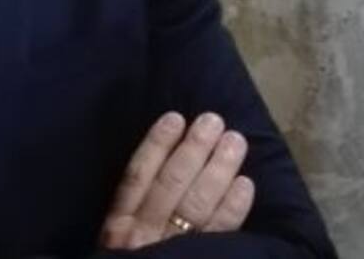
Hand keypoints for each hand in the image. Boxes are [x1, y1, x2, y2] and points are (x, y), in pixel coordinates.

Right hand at [99, 111, 254, 249]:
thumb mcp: (117, 243)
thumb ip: (133, 210)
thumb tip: (164, 159)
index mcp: (119, 224)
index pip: (137, 176)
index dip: (156, 145)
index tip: (175, 118)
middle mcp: (143, 234)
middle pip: (171, 184)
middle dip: (194, 149)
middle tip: (214, 120)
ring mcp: (171, 249)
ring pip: (195, 203)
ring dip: (218, 169)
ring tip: (235, 141)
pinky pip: (218, 232)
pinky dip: (233, 207)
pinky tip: (246, 184)